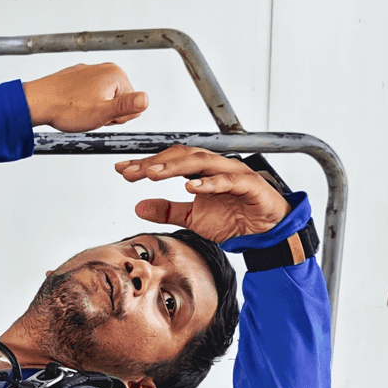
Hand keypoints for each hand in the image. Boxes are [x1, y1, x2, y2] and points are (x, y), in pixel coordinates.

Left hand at [24, 63, 148, 132]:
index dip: (117, 118)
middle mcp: (106, 69)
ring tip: (81, 112)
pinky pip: (90, 94)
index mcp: (116, 76)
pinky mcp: (79, 77)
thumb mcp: (102, 113)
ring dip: (96, 110)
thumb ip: (127, 106)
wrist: (38, 102)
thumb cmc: (66, 108)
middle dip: (107, 113)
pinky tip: (74, 107)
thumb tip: (146, 100)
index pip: (133, 105)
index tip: (102, 117)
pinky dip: (84, 103)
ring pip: (104, 99)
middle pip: (119, 101)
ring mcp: (92, 71)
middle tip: (90, 116)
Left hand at [115, 145, 288, 242]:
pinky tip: (191, 187)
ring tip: (154, 174)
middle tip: (132, 172)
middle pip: (183, 156)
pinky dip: (209, 183)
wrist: (265, 232)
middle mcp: (216, 166)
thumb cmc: (233, 219)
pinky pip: (228, 181)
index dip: (146, 165)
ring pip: (202, 162)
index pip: (170, 162)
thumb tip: (139, 207)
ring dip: (176, 167)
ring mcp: (233, 172)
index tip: (122, 171)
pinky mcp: (249, 185)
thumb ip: (168, 211)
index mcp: (201, 171)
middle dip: (156, 163)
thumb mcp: (193, 219)